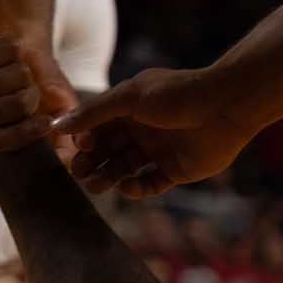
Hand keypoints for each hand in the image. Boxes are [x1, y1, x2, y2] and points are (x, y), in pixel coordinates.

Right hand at [0, 0, 56, 152]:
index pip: (8, 51)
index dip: (11, 47)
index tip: (8, 46)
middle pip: (16, 79)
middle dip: (21, 71)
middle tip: (19, 68)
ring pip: (15, 107)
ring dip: (27, 95)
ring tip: (24, 87)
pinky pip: (4, 141)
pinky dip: (28, 131)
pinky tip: (43, 121)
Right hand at [54, 69, 256, 199]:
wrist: (225, 107)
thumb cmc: (177, 94)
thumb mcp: (129, 97)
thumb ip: (94, 112)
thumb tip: (58, 125)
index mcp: (131, 107)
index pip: (98, 127)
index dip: (86, 139)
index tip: (76, 150)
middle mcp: (143, 129)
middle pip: (109, 150)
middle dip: (93, 162)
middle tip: (79, 174)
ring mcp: (159, 150)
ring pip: (126, 168)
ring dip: (110, 177)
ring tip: (96, 186)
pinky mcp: (176, 170)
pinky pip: (151, 183)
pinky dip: (138, 188)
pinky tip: (129, 187)